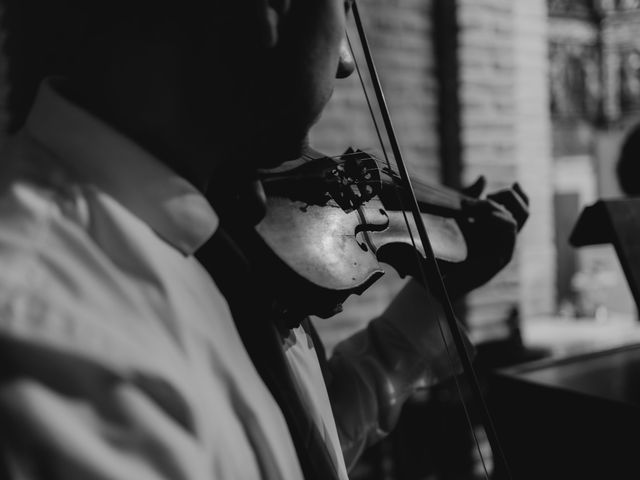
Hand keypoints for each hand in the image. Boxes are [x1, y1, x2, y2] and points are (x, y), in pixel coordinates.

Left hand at [442, 177, 528, 298]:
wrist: (439, 279)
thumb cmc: (447, 251)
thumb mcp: (460, 219)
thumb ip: (472, 199)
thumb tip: (483, 178)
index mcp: (498, 231)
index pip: (521, 210)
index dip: (520, 195)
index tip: (515, 183)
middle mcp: (504, 241)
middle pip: (524, 213)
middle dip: (509, 197)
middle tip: (486, 197)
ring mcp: (504, 251)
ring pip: (515, 221)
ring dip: (496, 209)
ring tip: (477, 206)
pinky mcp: (500, 260)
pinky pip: (509, 235)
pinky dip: (500, 220)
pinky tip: (486, 215)